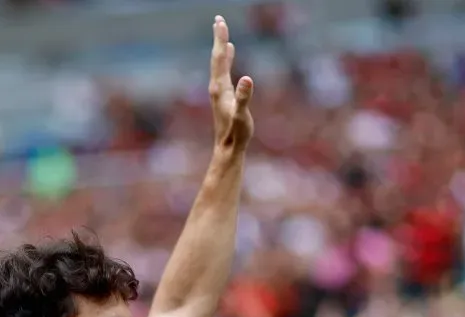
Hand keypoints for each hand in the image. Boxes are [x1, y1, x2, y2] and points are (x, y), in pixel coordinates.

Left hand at [209, 16, 253, 153]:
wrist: (228, 149)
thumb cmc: (237, 133)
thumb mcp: (243, 115)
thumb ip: (244, 97)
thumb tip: (248, 79)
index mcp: (220, 88)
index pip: (219, 58)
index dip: (220, 39)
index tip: (220, 21)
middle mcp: (216, 87)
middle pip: (216, 58)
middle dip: (218, 38)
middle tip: (218, 19)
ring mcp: (219, 91)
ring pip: (219, 64)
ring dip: (221, 48)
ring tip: (223, 34)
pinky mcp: (224, 96)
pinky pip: (224, 71)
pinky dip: (227, 59)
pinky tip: (230, 54)